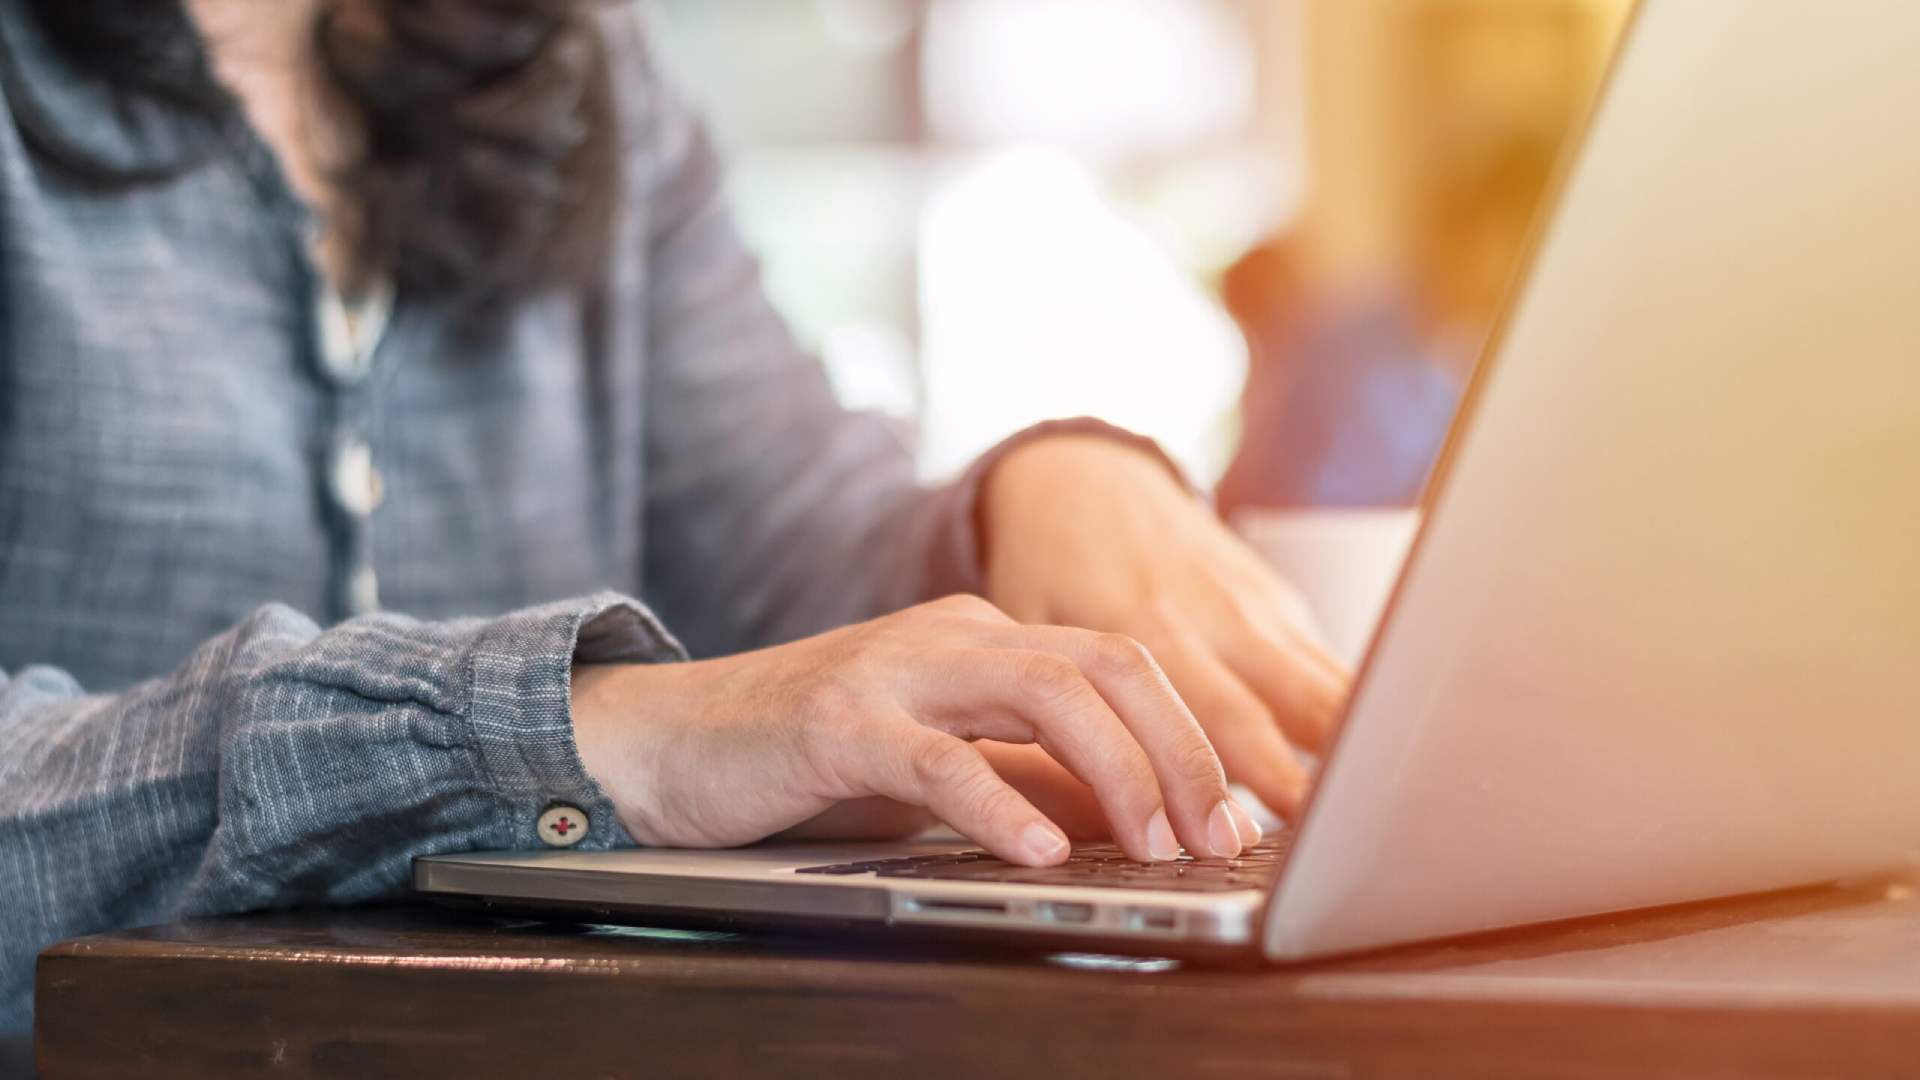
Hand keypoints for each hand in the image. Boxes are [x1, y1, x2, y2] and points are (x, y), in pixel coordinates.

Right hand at [571, 595, 1262, 863]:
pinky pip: (934, 755)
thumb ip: (1032, 777)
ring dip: (1118, 771)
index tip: (1240, 821)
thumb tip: (1139, 819)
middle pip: (1104, 664)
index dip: (1194, 740)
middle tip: (1223, 838)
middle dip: (1181, 750)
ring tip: (1155, 846)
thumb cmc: (807, 758)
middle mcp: (952, 638)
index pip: (1121, 667)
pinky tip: (1036, 851)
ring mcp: (894, 670)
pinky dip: (996, 803)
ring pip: (1043, 690)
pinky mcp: (833, 720)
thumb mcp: (942, 764)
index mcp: (985, 640)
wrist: (666, 739)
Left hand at [980, 435, 1352, 816]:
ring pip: (1324, 683)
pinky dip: (1349, 716)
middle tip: (1332, 841)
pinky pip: (1325, 664)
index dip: (1248, 776)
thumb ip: (1066, 714)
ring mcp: (1253, 604)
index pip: (1214, 714)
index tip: (1270, 831)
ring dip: (1348, 749)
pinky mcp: (1277, 599)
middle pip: (1284, 705)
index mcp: (1146, 626)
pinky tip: (1365, 766)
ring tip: (1373, 813)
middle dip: (1313, 778)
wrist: (1082, 479)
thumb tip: (1087, 817)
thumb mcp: (1033, 636)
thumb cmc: (1049, 568)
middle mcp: (1213, 614)